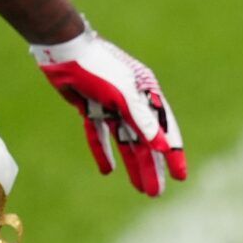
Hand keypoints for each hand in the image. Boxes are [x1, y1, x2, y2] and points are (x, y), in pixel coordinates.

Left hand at [31, 23, 185, 195]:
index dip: (173, 155)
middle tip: (156, 193)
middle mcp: (132, 102)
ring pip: (124, 142)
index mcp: (147, 95)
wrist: (62, 49)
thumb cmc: (98, 67)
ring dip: (132, 164)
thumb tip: (162, 147)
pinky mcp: (91, 107)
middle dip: (152, 167)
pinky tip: (107, 171)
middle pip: (145, 141)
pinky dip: (103, 151)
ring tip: (140, 189)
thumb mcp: (124, 95)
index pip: (164, 130)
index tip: (180, 176)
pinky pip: (99, 134)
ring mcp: (111, 105)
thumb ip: (143, 121)